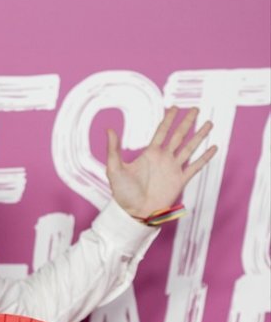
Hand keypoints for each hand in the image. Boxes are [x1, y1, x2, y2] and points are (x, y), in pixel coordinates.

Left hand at [106, 107, 216, 221]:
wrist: (134, 213)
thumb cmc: (123, 193)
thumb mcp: (114, 169)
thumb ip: (113, 149)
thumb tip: (109, 129)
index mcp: (150, 154)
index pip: (162, 132)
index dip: (169, 119)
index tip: (175, 108)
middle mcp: (163, 159)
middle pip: (179, 136)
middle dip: (187, 122)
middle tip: (195, 109)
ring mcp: (173, 169)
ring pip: (190, 148)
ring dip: (199, 135)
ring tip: (209, 123)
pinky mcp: (180, 181)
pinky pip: (195, 166)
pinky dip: (205, 157)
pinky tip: (213, 147)